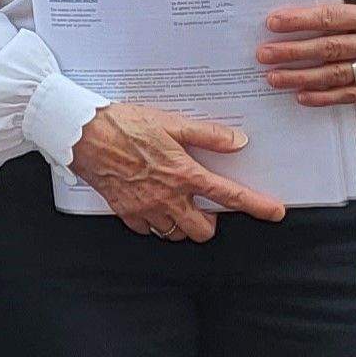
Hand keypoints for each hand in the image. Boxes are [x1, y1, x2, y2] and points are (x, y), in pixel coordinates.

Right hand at [68, 102, 287, 240]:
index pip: (229, 196)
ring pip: (175, 234)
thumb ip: (207, 135)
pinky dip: (155, 224)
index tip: (274, 212)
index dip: (257, 206)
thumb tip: (238, 142)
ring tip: (179, 208)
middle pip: (202, 230)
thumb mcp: (170, 122)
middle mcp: (167, 196)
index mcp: (183, 174)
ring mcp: (144, 207)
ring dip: (182, 225)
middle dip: (209, 223)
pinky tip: (153, 208)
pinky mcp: (124, 210)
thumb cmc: (123, 124)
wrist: (81, 133)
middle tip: (204, 208)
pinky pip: (147, 230)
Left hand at [258, 0, 355, 106]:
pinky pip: (351, 94)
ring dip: (301, 77)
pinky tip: (302, 95)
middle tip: (265, 54)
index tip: (274, 23)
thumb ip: (344, 15)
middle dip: (293, 52)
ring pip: (337, 74)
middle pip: (331, 48)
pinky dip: (324, 97)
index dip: (302, 21)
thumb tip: (298, 19)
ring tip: (274, 77)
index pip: (333, 18)